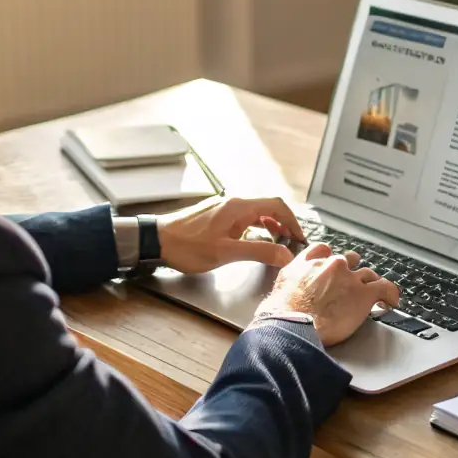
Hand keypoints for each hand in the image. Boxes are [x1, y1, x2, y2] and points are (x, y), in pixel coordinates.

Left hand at [157, 195, 303, 274]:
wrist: (157, 241)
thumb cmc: (188, 246)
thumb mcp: (227, 252)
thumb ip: (259, 252)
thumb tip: (285, 254)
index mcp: (239, 207)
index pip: (276, 206)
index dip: (293, 221)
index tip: (300, 238)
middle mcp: (233, 203)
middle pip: (268, 208)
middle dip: (283, 225)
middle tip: (290, 243)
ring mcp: (223, 209)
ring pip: (255, 213)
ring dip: (269, 227)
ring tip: (275, 244)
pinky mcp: (216, 216)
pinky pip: (243, 219)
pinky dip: (254, 229)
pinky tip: (251, 242)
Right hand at [255, 244, 399, 346]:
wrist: (291, 324)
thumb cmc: (281, 313)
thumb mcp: (279, 287)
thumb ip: (290, 280)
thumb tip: (288, 290)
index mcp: (310, 262)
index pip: (324, 251)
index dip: (330, 259)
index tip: (332, 266)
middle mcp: (331, 265)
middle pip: (348, 261)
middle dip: (350, 271)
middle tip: (350, 285)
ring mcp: (350, 278)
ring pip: (367, 274)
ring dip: (368, 283)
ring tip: (371, 292)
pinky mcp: (364, 295)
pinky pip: (385, 288)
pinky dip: (390, 294)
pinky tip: (391, 300)